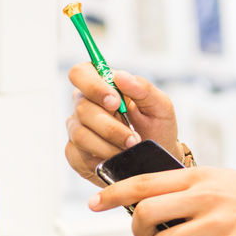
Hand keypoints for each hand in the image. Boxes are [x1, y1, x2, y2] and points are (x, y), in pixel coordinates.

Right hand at [65, 64, 179, 183]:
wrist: (157, 161)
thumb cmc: (157, 128)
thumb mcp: (160, 106)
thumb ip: (143, 88)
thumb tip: (119, 76)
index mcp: (103, 85)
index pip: (81, 73)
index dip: (93, 86)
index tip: (115, 102)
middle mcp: (85, 105)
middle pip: (82, 107)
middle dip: (111, 126)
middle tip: (134, 138)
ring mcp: (77, 129)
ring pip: (80, 134)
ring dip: (109, 144)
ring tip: (130, 149)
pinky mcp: (75, 154)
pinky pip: (78, 155)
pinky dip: (102, 159)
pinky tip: (116, 159)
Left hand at [88, 167, 235, 235]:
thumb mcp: (225, 180)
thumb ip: (192, 186)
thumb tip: (155, 197)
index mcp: (201, 177)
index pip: (145, 182)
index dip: (113, 192)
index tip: (94, 201)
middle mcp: (205, 197)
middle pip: (145, 215)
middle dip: (139, 230)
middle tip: (149, 234)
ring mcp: (216, 225)